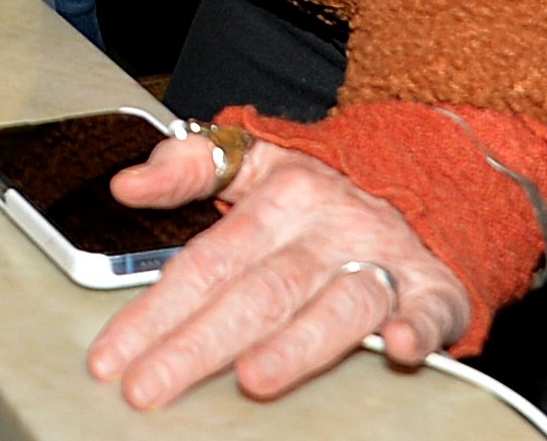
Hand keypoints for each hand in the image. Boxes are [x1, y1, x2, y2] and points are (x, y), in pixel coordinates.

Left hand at [85, 131, 471, 408]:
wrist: (430, 176)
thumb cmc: (326, 187)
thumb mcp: (256, 157)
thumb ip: (188, 165)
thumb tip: (126, 185)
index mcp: (279, 198)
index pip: (204, 261)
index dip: (153, 311)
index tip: (111, 359)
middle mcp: (327, 230)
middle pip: (257, 292)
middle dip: (198, 345)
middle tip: (149, 388)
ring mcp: (382, 260)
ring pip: (337, 304)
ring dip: (297, 343)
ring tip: (252, 379)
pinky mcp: (435, 289)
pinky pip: (430, 309)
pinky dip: (417, 327)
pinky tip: (396, 348)